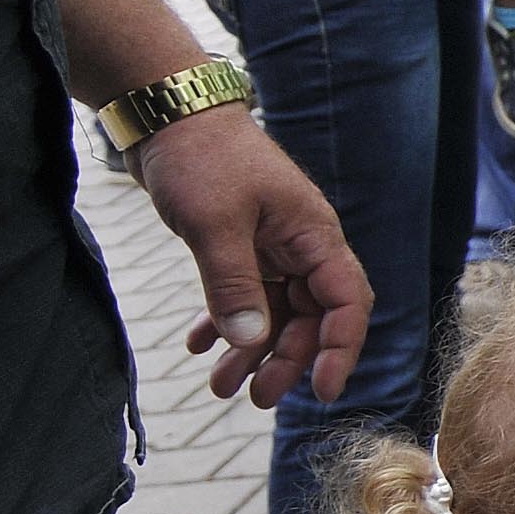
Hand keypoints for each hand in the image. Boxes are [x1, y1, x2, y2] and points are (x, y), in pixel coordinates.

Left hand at [130, 102, 372, 403]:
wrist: (168, 115)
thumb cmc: (202, 158)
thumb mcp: (216, 224)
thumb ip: (234, 285)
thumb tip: (251, 340)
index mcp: (313, 235)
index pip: (346, 302)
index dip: (340, 348)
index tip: (324, 390)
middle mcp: (301, 244)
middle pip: (311, 316)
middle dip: (287, 360)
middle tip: (255, 398)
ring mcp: (271, 245)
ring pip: (274, 311)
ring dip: (251, 349)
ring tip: (218, 385)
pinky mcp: (240, 244)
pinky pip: (243, 295)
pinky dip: (224, 321)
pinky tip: (198, 344)